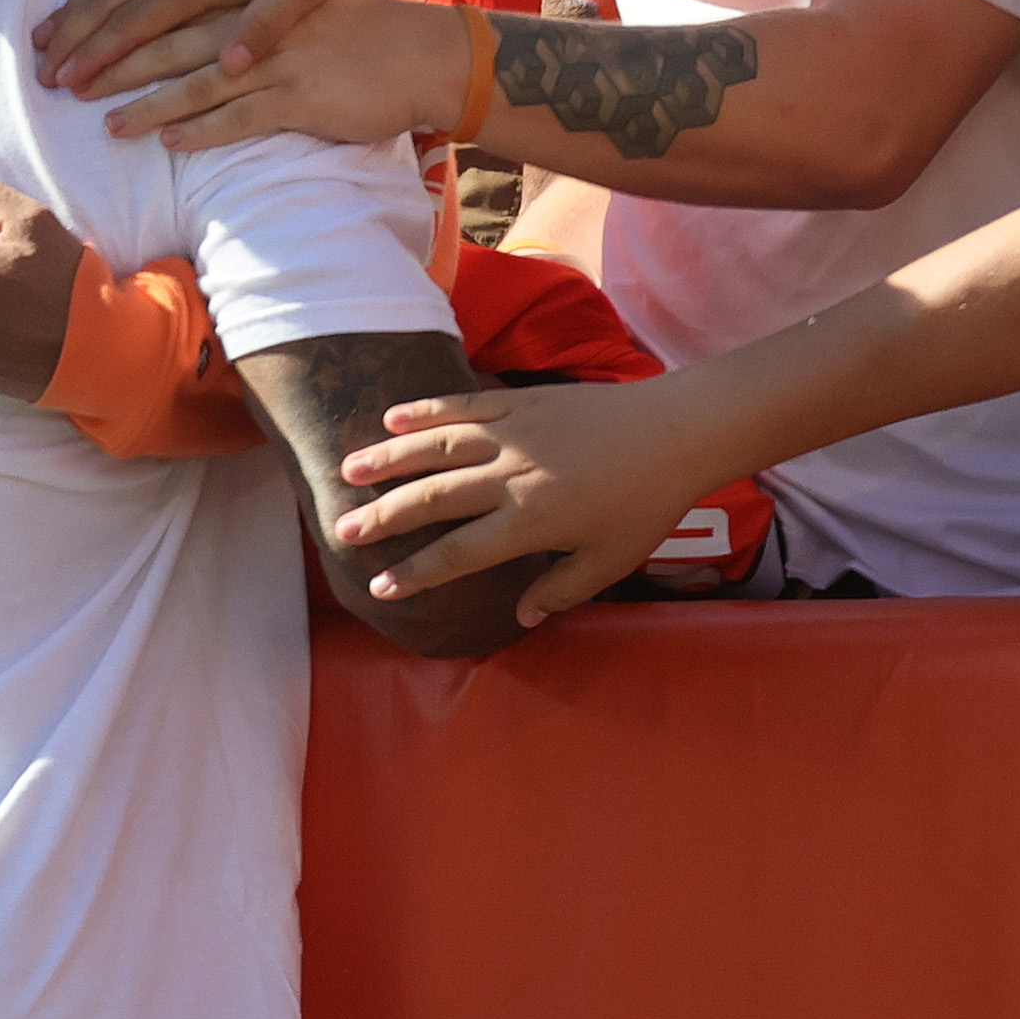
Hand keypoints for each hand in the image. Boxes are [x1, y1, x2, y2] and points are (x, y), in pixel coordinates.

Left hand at [104, 0, 470, 150]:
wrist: (420, 55)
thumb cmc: (361, 34)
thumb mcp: (300, 5)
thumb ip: (253, 12)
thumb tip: (212, 21)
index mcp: (249, 4)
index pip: (172, 13)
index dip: (123, 27)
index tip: (83, 41)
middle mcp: (254, 31)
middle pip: (171, 47)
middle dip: (117, 65)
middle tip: (69, 82)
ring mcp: (275, 65)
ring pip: (198, 85)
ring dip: (149, 104)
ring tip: (108, 122)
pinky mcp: (298, 100)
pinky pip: (241, 118)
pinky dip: (203, 130)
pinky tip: (170, 141)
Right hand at [332, 377, 725, 622]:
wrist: (677, 431)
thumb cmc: (647, 503)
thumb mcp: (610, 561)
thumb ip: (561, 590)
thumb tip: (521, 618)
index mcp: (531, 521)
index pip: (460, 553)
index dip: (417, 572)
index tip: (382, 586)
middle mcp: (511, 476)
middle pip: (433, 498)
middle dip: (383, 516)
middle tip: (342, 530)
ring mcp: (514, 433)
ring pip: (437, 446)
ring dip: (389, 458)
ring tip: (348, 469)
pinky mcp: (522, 400)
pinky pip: (464, 405)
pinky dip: (426, 410)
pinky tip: (392, 419)